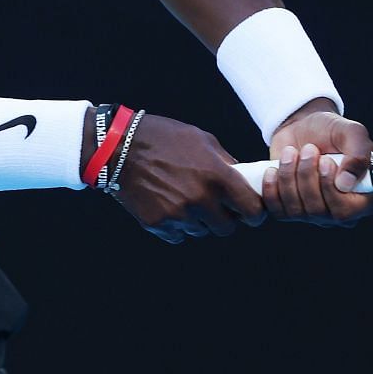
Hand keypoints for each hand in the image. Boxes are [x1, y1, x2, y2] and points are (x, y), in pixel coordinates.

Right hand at [106, 113, 268, 243]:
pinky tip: (167, 204)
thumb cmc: (163, 138)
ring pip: (201, 231)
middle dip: (225, 218)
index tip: (249, 211)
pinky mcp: (158, 224)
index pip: (252, 209)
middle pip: (227, 227)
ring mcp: (178, 214)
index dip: (254, 212)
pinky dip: (176, 225)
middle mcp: (200, 198)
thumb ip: (226, 162)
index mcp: (216, 175)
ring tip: (183, 198)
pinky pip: (178, 235)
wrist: (118, 147)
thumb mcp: (201, 139)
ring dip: (198, 221)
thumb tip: (243, 179)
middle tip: (215, 206)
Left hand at [263, 100, 372, 226]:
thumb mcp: (351, 132)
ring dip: (289, 177)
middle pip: (318, 211)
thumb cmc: (332, 131)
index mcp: (363, 198)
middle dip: (307, 176)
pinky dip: (272, 188)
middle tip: (308, 148)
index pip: (346, 212)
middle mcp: (340, 211)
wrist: (303, 127)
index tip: (324, 161)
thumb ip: (359, 154)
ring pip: (297, 210)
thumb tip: (346, 184)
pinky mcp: (290, 209)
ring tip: (291, 152)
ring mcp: (314, 214)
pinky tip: (273, 169)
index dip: (330, 188)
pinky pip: (277, 210)